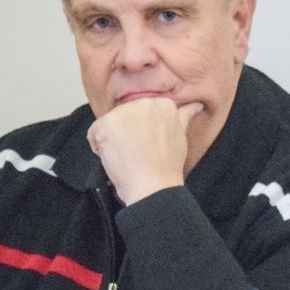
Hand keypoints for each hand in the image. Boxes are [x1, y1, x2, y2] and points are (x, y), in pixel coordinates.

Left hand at [87, 98, 202, 203]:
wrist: (154, 186)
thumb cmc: (166, 166)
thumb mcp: (180, 136)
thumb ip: (183, 117)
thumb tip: (195, 105)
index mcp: (163, 103)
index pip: (140, 113)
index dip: (141, 132)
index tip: (149, 145)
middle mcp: (144, 103)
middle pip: (123, 116)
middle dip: (126, 134)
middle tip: (139, 152)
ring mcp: (124, 112)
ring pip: (108, 125)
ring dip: (112, 141)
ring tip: (129, 156)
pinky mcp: (107, 124)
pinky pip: (94, 134)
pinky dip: (100, 148)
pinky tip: (117, 158)